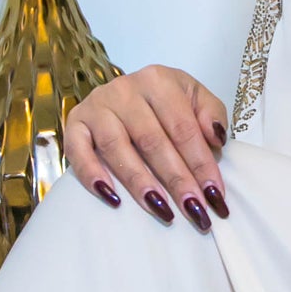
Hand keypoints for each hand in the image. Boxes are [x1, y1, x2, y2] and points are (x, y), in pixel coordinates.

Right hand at [64, 66, 229, 230]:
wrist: (126, 95)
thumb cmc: (165, 103)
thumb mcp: (194, 98)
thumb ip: (211, 113)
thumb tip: (215, 136)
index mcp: (158, 80)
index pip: (183, 127)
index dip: (201, 163)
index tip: (215, 196)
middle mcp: (124, 89)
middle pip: (152, 140)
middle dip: (176, 179)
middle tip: (194, 211)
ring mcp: (96, 105)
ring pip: (117, 147)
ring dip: (140, 182)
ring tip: (161, 209)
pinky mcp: (75, 122)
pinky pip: (78, 151)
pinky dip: (92, 175)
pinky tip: (112, 198)